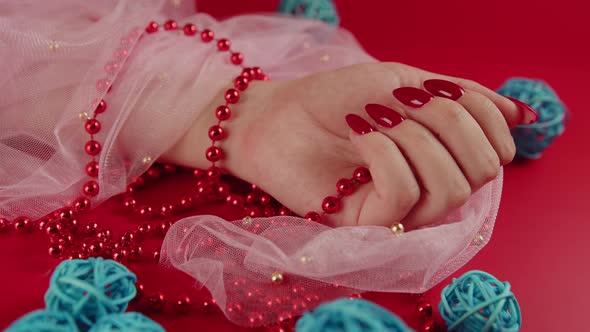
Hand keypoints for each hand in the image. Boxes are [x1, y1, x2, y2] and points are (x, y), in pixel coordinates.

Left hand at [165, 63, 535, 228]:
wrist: (275, 115)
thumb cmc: (334, 97)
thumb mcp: (403, 83)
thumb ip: (461, 99)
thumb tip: (521, 116)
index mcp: (440, 157)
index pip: (495, 152)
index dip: (481, 117)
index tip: (435, 92)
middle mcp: (425, 189)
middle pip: (480, 173)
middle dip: (448, 124)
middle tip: (401, 104)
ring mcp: (398, 211)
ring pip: (450, 189)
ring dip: (417, 139)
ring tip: (376, 119)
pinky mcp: (367, 223)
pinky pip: (404, 194)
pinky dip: (387, 154)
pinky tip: (361, 136)